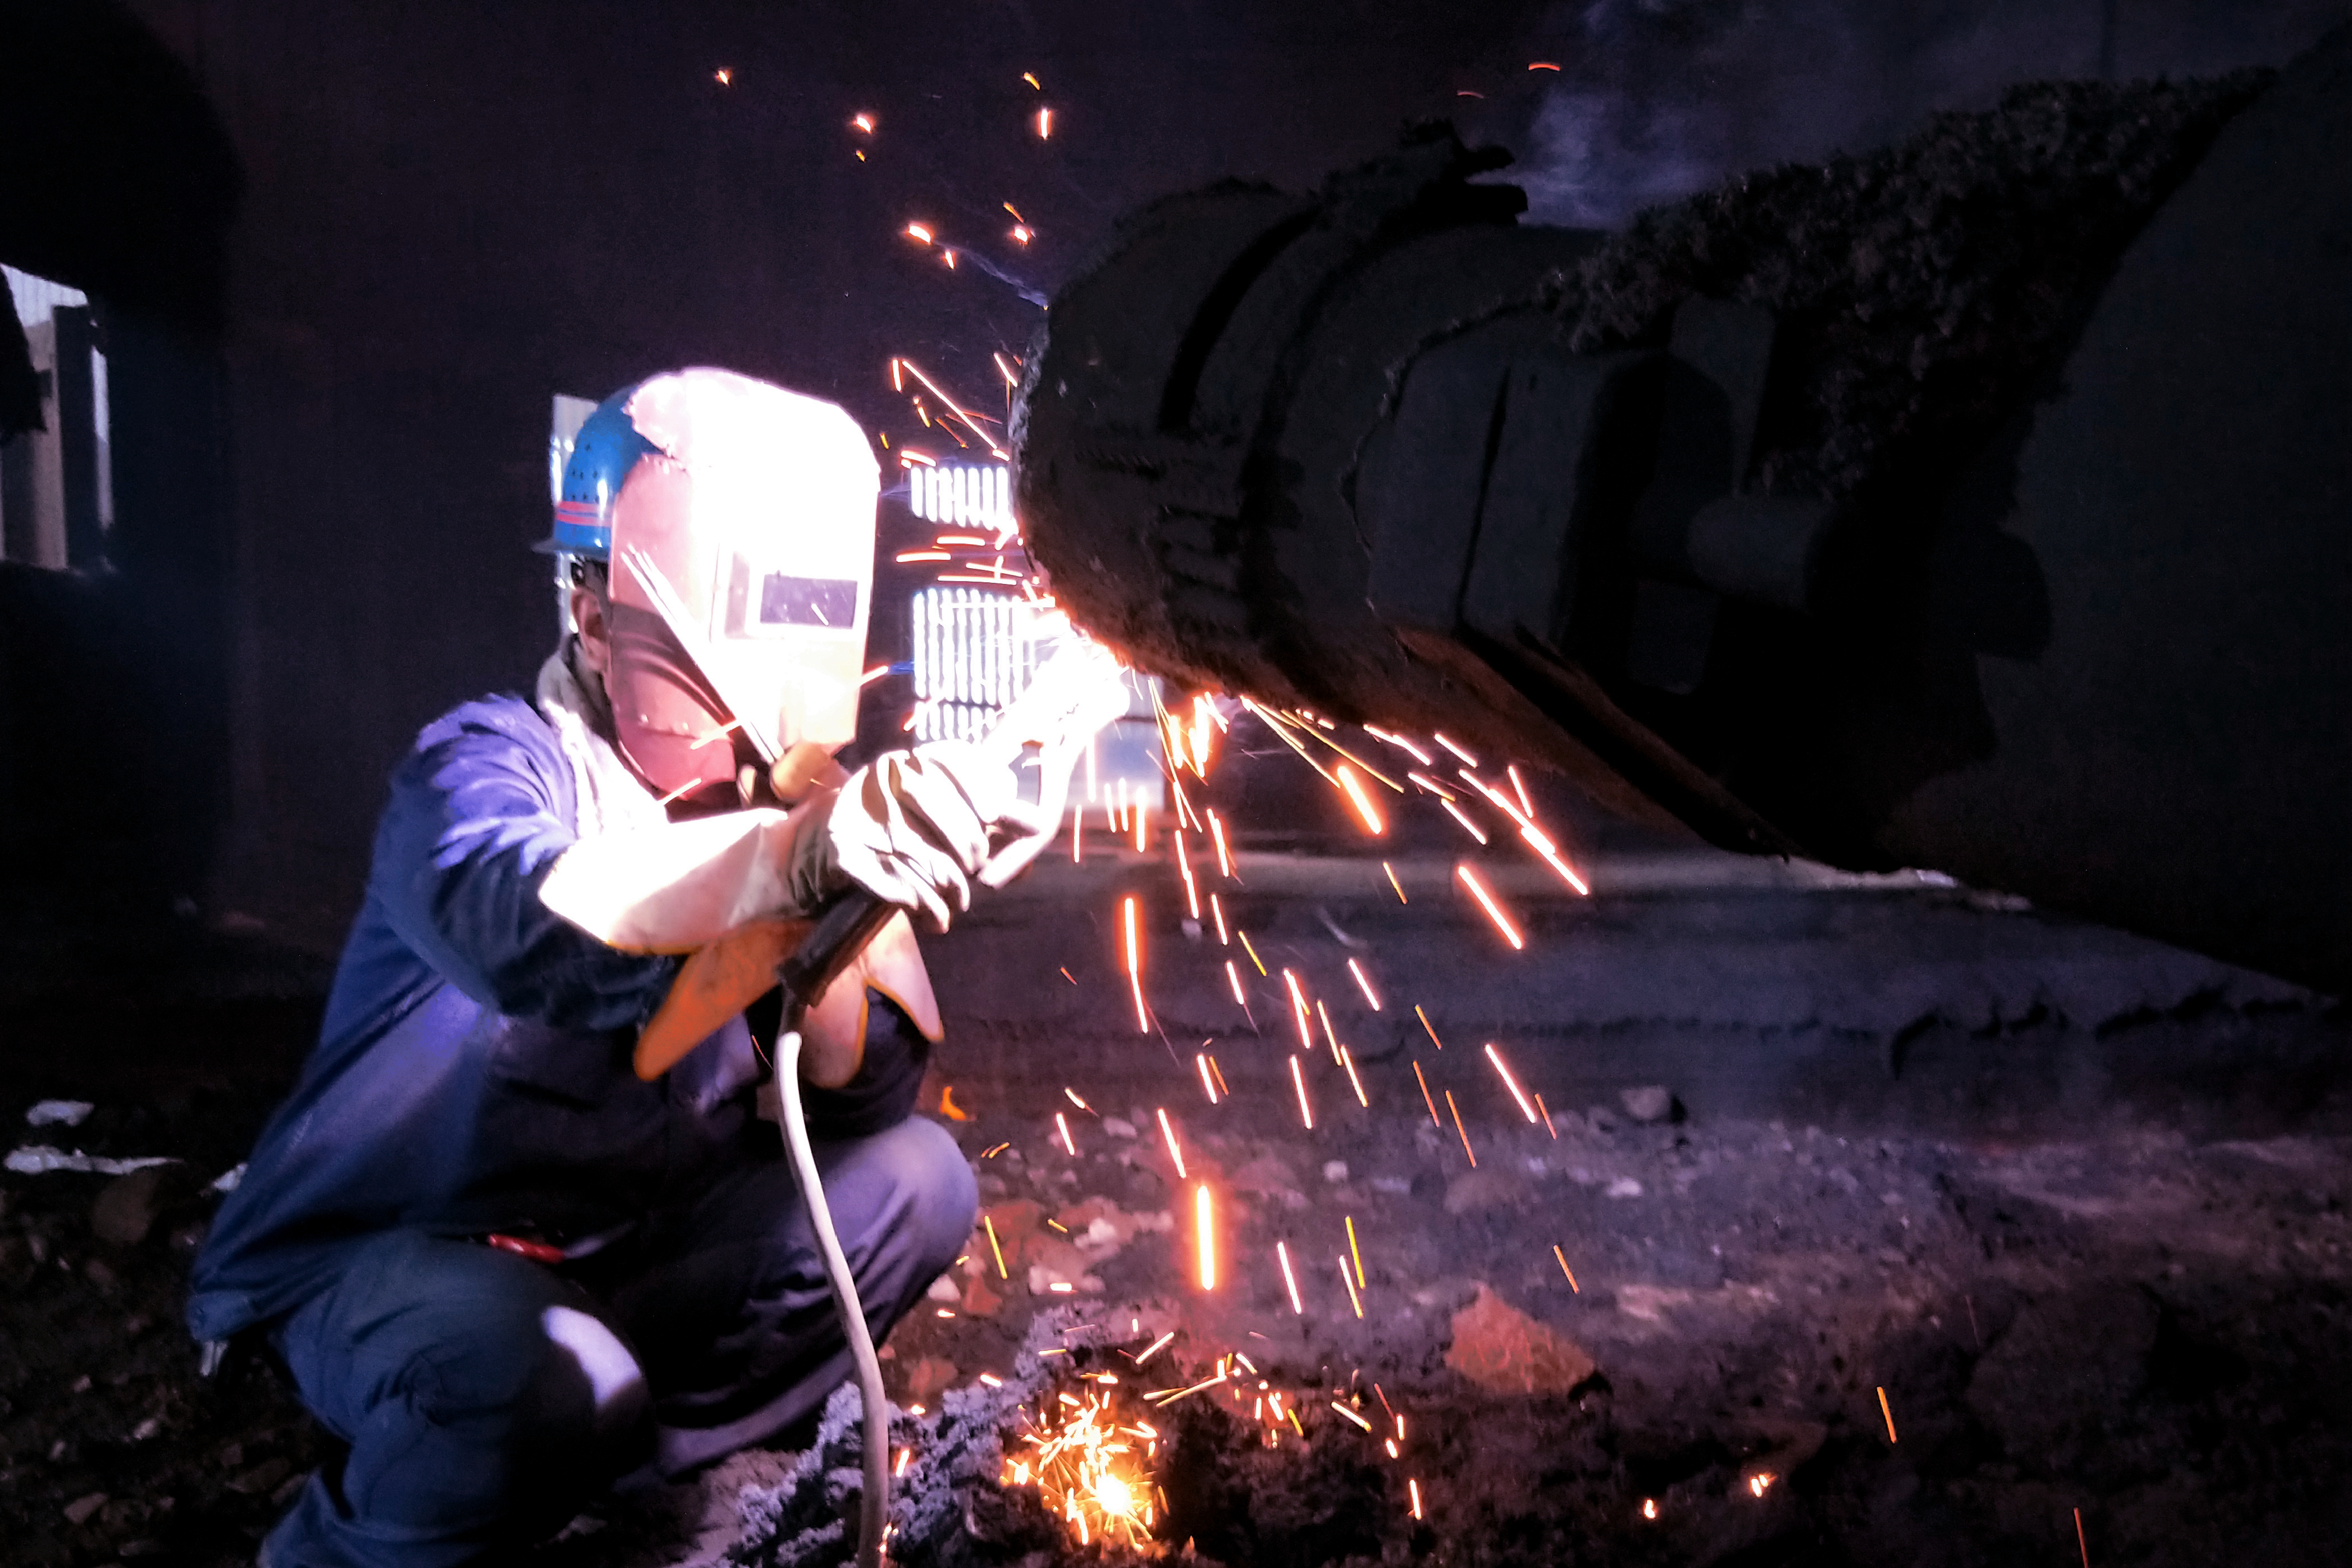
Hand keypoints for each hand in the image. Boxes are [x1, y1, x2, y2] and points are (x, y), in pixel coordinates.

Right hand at [818, 743, 1049, 931]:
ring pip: (928, 858)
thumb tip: (1037, 824)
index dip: (982, 790)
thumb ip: (986, 812)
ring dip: (951, 890)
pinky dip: (925, 908)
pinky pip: (901, 886)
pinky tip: (935, 919)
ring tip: (957, 904)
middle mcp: (883, 778)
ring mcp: (861, 813)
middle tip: (977, 872)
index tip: (992, 817)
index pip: (957, 764)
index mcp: (911, 759)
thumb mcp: (937, 809)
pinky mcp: (847, 852)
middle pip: (947, 816)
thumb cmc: (899, 826)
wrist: (826, 843)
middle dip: (971, 851)